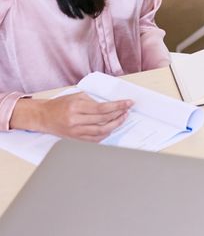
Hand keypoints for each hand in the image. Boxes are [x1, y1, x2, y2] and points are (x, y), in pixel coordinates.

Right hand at [9, 92, 132, 141]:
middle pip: (103, 120)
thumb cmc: (60, 105)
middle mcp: (75, 121)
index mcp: (76, 107)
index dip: (118, 106)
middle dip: (119, 115)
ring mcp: (75, 132)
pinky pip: (94, 139)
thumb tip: (111, 105)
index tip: (128, 103)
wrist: (44, 116)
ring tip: (122, 118)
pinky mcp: (75, 139)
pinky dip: (105, 134)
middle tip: (127, 110)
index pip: (102, 108)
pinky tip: (111, 128)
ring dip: (115, 125)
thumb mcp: (77, 96)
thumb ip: (93, 101)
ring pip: (101, 131)